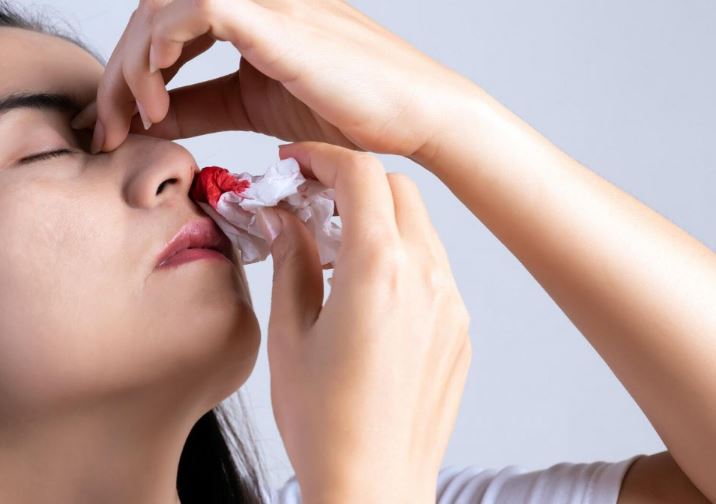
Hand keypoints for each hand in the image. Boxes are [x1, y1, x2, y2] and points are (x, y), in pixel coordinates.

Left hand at [73, 0, 469, 159]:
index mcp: (248, 14)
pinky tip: (159, 90)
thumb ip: (204, 106)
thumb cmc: (350, 110)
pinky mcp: (278, 20)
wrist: (413, 115)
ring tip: (137, 116)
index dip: (131, 72)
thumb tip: (155, 119)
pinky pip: (199, 9)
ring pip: (164, 5)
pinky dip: (164, 45)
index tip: (118, 127)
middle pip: (153, 11)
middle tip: (108, 128)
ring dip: (134, 62)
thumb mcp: (254, 108)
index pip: (165, 25)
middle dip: (120, 72)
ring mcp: (266, 2)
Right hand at [263, 141, 470, 502]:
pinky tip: (366, 287)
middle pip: (398, 189)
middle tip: (311, 201)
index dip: (324, 157)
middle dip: (353, 181)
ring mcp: (451, 303)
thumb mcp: (290, 335)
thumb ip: (291, 262)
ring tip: (334, 247)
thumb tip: (286, 219)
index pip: (362, 176)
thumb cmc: (325, 424)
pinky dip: (400, 254)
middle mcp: (426, 277)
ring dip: (378, 218)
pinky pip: (433, 266)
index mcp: (378, 271)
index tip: (296, 164)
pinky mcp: (459, 327)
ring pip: (419, 225)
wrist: (375, 486)